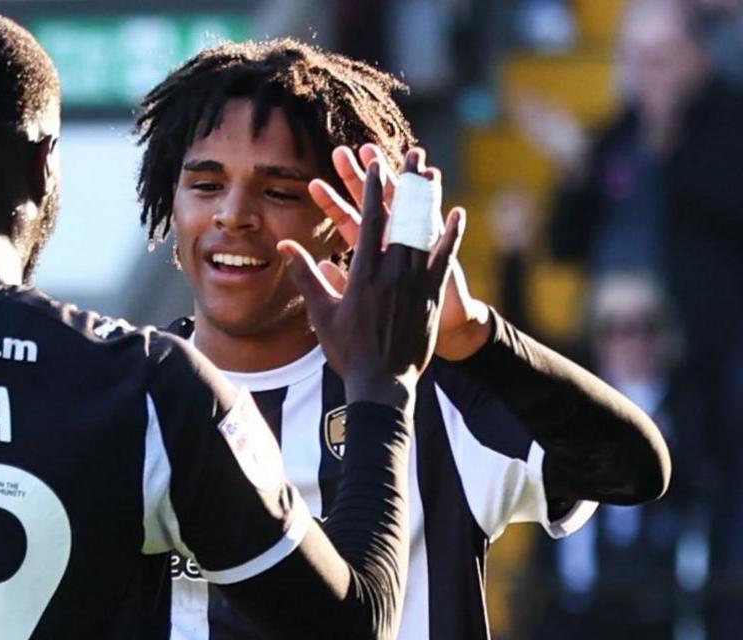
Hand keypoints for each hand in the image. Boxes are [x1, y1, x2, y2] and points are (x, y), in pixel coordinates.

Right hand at [279, 159, 463, 406]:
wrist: (382, 383)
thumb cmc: (347, 350)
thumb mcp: (321, 313)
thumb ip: (306, 275)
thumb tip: (285, 246)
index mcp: (363, 274)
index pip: (368, 221)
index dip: (372, 189)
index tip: (375, 163)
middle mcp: (392, 272)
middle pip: (402, 217)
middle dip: (406, 182)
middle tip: (412, 154)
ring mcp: (415, 283)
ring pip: (424, 231)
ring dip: (429, 199)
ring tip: (432, 172)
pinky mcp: (431, 295)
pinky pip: (443, 259)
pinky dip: (451, 236)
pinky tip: (457, 213)